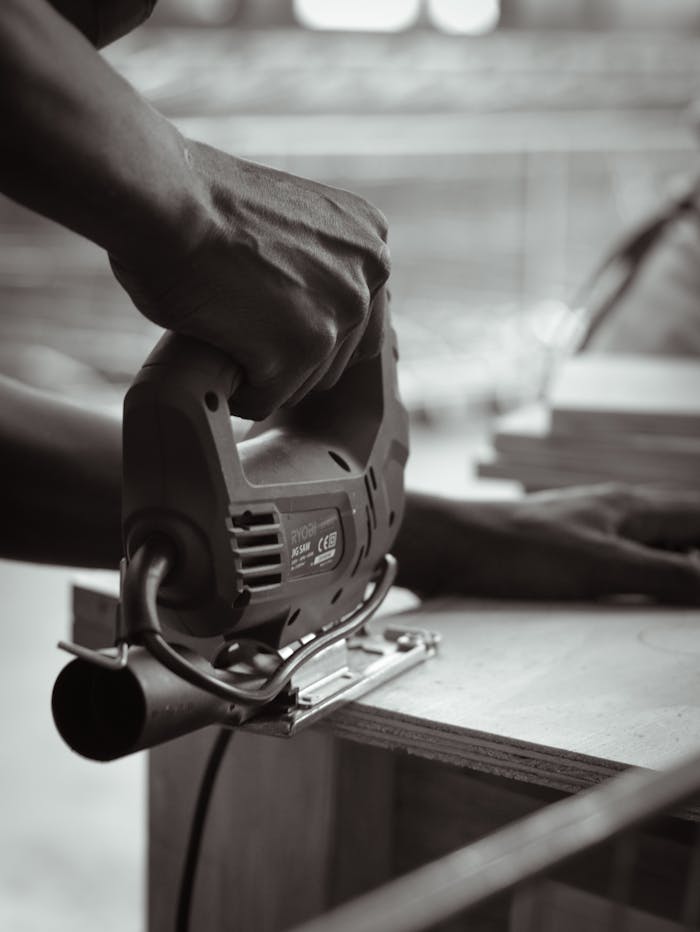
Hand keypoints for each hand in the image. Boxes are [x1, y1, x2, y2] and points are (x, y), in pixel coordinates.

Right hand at [110, 141, 389, 418]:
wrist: (163, 199)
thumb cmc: (201, 202)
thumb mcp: (289, 222)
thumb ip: (315, 262)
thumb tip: (303, 306)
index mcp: (369, 242)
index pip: (361, 324)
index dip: (312, 332)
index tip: (276, 325)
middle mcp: (365, 280)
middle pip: (335, 362)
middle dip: (288, 359)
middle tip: (242, 332)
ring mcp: (335, 317)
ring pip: (300, 386)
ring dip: (260, 374)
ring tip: (223, 335)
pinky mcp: (297, 352)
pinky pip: (264, 401)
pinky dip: (234, 391)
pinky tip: (212, 357)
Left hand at [396, 486, 699, 602]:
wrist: (452, 547)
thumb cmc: (520, 550)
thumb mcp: (603, 567)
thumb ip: (666, 575)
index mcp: (632, 506)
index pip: (698, 514)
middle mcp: (614, 512)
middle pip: (679, 531)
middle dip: (694, 560)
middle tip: (690, 601)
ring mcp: (588, 530)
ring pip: (648, 548)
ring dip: (670, 571)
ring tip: (677, 602)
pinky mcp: (564, 551)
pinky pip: (617, 563)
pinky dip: (636, 581)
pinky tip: (632, 602)